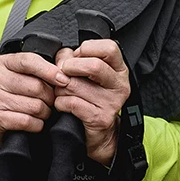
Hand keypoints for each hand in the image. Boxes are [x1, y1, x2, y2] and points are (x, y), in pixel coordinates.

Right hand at [0, 52, 68, 149]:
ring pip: (35, 106)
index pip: (29, 61)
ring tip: (41, 112)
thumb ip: (43, 68)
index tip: (63, 80)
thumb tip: (64, 74)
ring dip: (45, 112)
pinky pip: (27, 121)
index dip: (49, 71)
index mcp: (4, 62)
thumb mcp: (24, 76)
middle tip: (49, 101)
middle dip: (50, 97)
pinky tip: (35, 122)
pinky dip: (37, 124)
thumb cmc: (13, 95)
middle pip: (36, 86)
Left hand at [54, 39, 130, 163]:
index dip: (87, 48)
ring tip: (62, 91)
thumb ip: (74, 58)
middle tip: (63, 72)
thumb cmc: (91, 99)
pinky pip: (70, 103)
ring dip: (60, 87)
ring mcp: (111, 102)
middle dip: (70, 67)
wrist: (100, 132)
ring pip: (75, 85)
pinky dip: (59, 102)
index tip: (77, 56)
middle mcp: (119, 84)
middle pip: (94, 65)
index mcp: (119, 69)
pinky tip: (63, 104)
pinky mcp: (100, 118)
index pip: (108, 48)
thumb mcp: (88, 74)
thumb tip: (63, 56)